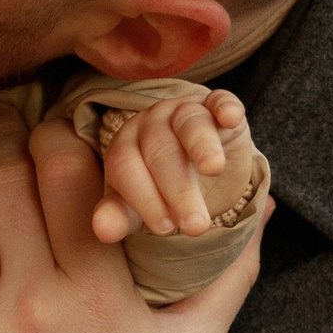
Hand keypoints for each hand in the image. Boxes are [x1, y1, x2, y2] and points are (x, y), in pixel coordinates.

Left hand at [91, 88, 248, 245]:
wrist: (204, 170)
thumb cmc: (164, 189)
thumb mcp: (142, 207)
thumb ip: (121, 216)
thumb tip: (102, 231)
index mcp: (125, 146)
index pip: (126, 168)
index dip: (145, 198)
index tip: (166, 229)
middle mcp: (151, 123)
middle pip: (159, 151)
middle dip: (178, 189)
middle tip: (196, 225)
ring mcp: (183, 110)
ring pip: (189, 124)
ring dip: (202, 145)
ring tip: (213, 169)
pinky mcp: (217, 105)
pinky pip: (220, 101)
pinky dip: (225, 107)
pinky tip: (230, 118)